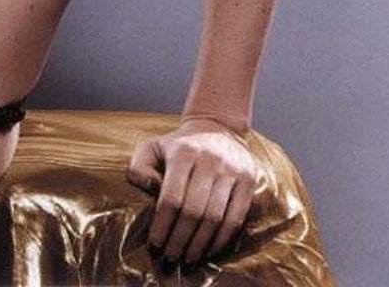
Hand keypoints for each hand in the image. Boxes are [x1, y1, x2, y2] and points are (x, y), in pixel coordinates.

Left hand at [126, 118, 259, 266]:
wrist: (217, 127)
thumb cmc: (179, 146)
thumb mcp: (152, 148)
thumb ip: (139, 168)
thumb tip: (149, 189)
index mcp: (183, 152)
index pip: (171, 198)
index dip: (162, 227)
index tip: (154, 247)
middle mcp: (210, 159)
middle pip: (193, 211)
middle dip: (179, 241)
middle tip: (170, 260)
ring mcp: (232, 169)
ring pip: (215, 217)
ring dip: (200, 245)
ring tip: (188, 260)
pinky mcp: (248, 179)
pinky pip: (236, 217)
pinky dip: (222, 239)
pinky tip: (209, 250)